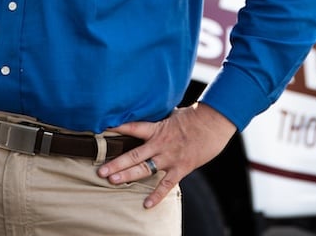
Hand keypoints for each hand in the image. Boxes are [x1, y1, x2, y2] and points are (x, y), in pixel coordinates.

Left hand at [96, 102, 235, 209]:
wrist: (214, 123)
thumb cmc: (195, 117)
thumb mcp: (174, 114)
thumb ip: (160, 119)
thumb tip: (151, 112)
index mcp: (158, 128)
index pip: (133, 127)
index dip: (117, 128)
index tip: (101, 131)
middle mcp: (160, 144)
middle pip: (134, 154)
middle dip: (116, 163)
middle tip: (101, 171)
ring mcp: (170, 157)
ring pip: (145, 169)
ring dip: (128, 176)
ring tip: (113, 181)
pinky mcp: (181, 168)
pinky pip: (166, 184)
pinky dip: (157, 195)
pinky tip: (146, 205)